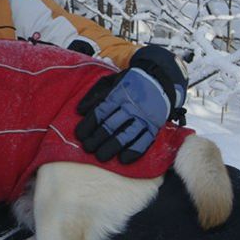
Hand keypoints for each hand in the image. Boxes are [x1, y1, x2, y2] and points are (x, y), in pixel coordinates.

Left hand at [75, 45, 187, 163]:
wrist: (159, 79)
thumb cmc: (129, 83)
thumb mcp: (110, 81)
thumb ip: (95, 95)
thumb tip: (80, 110)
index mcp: (118, 94)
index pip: (100, 112)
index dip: (88, 125)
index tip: (80, 135)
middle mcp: (131, 107)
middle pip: (111, 126)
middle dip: (97, 139)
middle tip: (88, 148)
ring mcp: (144, 117)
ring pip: (126, 136)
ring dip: (112, 147)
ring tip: (100, 157)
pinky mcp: (154, 126)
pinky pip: (145, 142)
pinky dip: (134, 151)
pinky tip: (123, 159)